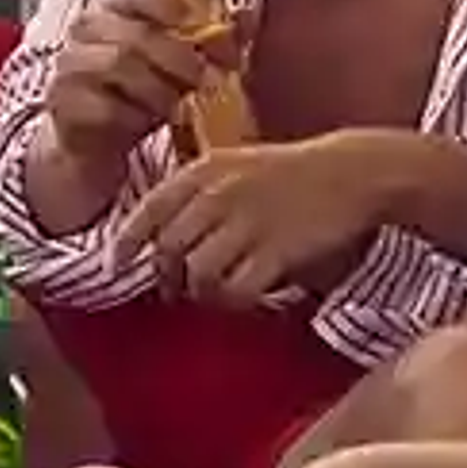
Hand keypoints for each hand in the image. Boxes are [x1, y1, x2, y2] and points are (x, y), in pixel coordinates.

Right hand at [41, 0, 226, 172]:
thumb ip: (212, 38)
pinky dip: (133, 116)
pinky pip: (103, 105)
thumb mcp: (179, 63)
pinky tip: (149, 124)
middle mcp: (88, 28)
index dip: (176, 6)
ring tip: (182, 107)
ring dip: (160, 89)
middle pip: (137, 33)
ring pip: (119, 65)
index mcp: (116, 7)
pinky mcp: (62, 102)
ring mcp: (70, 64)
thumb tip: (248, 15)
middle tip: (207, 80)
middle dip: (180, 58)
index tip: (207, 31)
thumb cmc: (141, 92)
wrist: (94, 141)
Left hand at [107, 133, 393, 309]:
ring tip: (221, 292)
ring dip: (204, 293)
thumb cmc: (288, 174)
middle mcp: (218, 194)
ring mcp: (247, 222)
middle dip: (170, 278)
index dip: (126, 244)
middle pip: (170, 251)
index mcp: (203, 171)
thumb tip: (157, 239)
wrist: (350, 173)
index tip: (116, 268)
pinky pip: (238, 290)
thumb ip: (196, 195)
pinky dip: (237, 300)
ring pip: (199, 275)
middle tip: (181, 292)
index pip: (148, 211)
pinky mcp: (276, 250)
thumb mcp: (234, 166)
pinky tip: (250, 295)